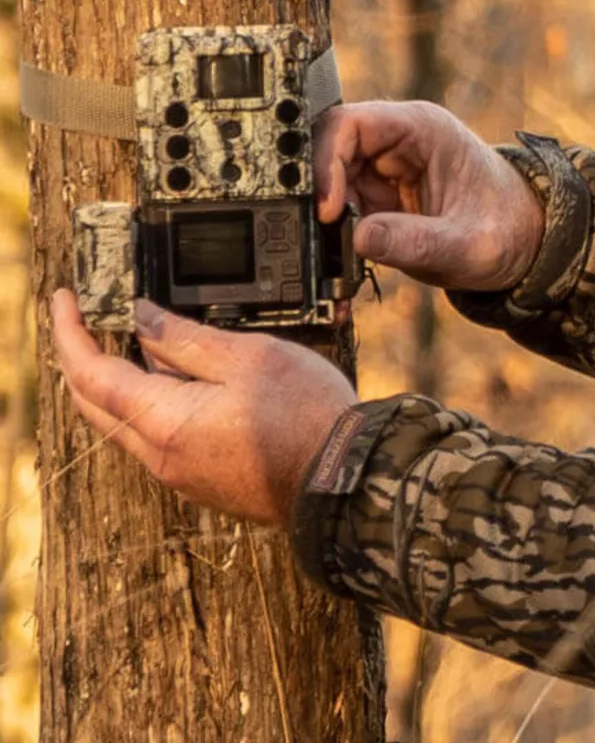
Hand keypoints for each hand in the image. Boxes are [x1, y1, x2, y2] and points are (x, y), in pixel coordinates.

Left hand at [52, 290, 356, 524]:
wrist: (343, 477)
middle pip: (96, 406)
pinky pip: (158, 439)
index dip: (70, 333)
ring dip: (118, 383)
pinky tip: (181, 381)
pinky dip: (151, 404)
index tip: (64, 300)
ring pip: (127, 424)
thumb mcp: (248, 356)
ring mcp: (183, 474)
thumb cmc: (305, 415)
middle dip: (81, 361)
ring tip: (139, 342)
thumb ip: (186, 338)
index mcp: (165, 421)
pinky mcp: (206, 481)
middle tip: (86, 322)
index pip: (90, 375)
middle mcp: (162, 456)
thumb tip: (142, 319)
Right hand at [315, 101, 544, 290]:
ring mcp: (387, 166)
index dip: (326, 161)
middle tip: (327, 235)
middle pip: (330, 149)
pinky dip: (341, 231)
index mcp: (423, 129)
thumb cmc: (507, 231)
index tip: (328, 209)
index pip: (350, 124)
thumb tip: (360, 239)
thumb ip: (416, 243)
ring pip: (332, 181)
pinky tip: (352, 255)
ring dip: (332, 217)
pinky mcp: (382, 194)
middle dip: (323, 193)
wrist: (527, 243)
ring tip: (345, 252)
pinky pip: (345, 205)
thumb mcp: (468, 245)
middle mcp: (399, 139)